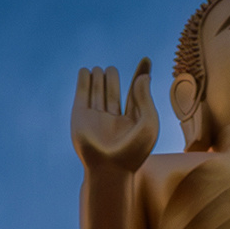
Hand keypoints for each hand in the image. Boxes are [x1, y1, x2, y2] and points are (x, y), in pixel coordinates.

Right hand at [72, 59, 158, 174]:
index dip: (141, 75)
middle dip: (113, 78)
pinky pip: (82, 94)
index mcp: (133, 120)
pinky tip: (86, 70)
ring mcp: (96, 117)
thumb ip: (145, 98)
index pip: (136, 92)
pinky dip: (84, 81)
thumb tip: (142, 77)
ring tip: (101, 70)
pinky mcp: (80, 117)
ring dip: (99, 77)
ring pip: (98, 90)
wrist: (109, 169)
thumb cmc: (133, 151)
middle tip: (112, 72)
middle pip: (113, 89)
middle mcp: (114, 118)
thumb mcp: (148, 122)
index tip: (146, 59)